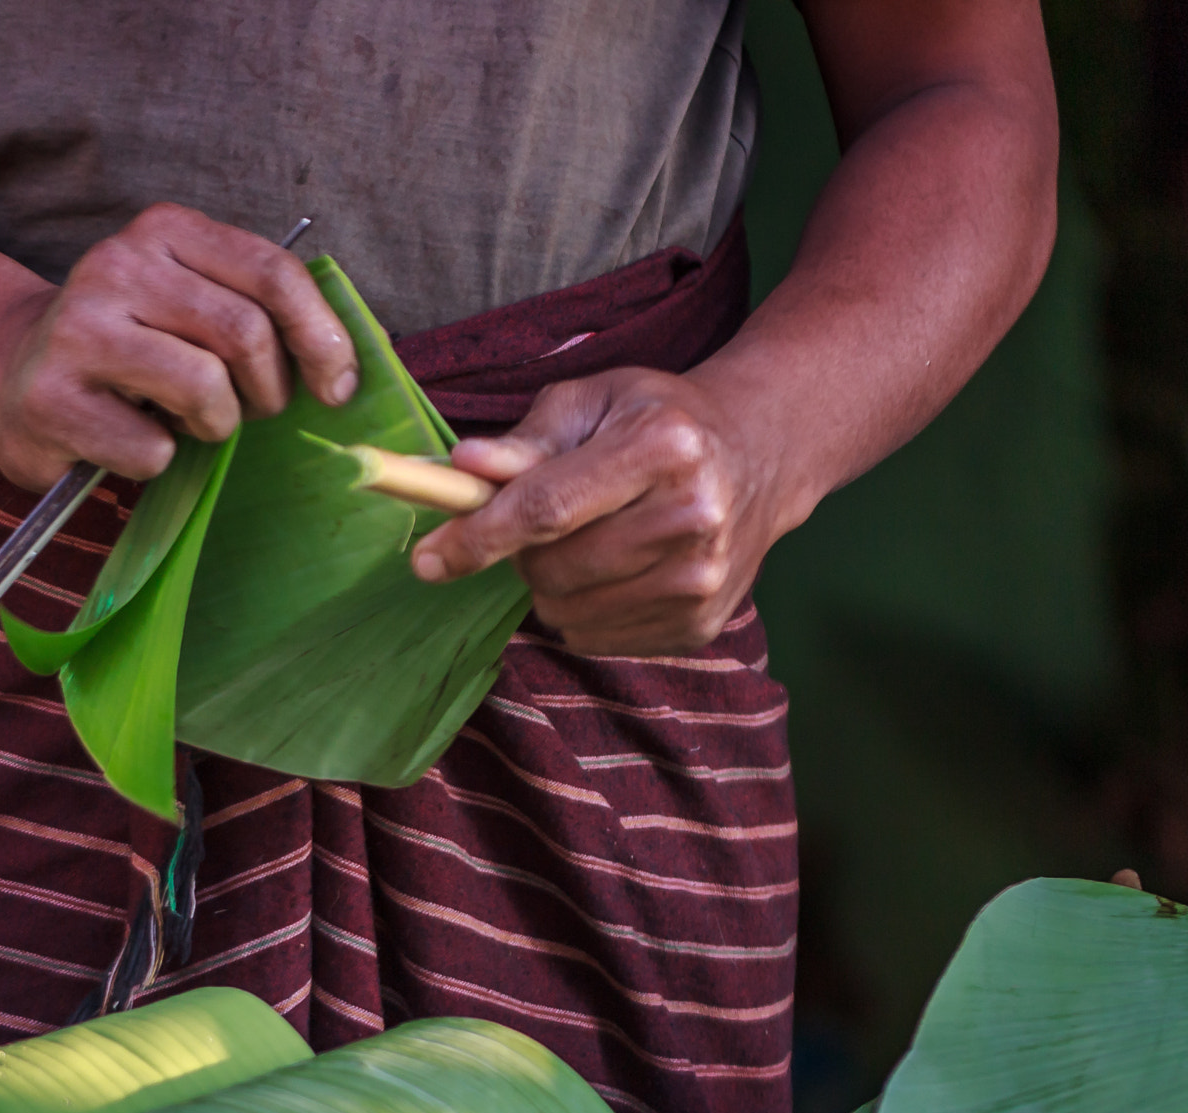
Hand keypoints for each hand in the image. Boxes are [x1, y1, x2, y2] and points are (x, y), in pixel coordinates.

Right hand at [0, 204, 358, 489]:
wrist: (13, 380)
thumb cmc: (130, 350)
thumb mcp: (191, 304)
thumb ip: (257, 309)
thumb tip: (343, 365)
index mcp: (164, 230)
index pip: (273, 272)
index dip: (322, 337)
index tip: (337, 387)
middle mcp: (116, 264)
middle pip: (245, 334)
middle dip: (266, 392)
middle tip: (247, 411)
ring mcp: (78, 330)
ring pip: (205, 388)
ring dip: (214, 426)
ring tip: (184, 422)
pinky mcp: (52, 399)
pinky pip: (154, 450)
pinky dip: (159, 461)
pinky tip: (126, 439)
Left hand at [409, 368, 802, 656]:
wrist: (761, 457)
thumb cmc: (659, 419)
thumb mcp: (595, 400)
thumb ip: (526, 439)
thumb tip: (462, 469)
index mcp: (663, 447)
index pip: (548, 509)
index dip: (478, 537)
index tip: (426, 558)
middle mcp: (693, 518)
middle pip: (552, 568)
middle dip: (520, 551)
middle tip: (542, 518)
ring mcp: (702, 581)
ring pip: (565, 611)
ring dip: (550, 582)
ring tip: (587, 538)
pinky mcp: (700, 626)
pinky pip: (594, 637)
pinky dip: (582, 608)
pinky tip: (616, 568)